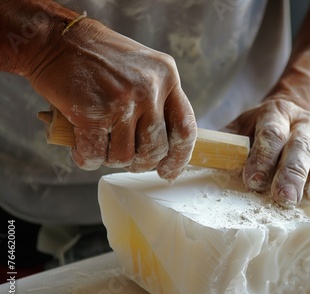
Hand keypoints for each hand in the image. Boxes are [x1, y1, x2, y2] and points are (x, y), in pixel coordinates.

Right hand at [26, 18, 195, 179]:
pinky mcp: (93, 112)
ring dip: (110, 159)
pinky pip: (95, 155)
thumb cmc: (98, 58)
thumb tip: (162, 148)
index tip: (169, 171)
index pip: (185, 128)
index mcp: (167, 77)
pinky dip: (87, 158)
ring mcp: (122, 101)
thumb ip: (157, 100)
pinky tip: (81, 147)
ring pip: (125, 156)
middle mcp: (150, 89)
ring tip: (99, 145)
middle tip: (127, 160)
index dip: (179, 157)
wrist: (57, 39)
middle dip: (141, 163)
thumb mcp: (142, 68)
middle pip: (156, 148)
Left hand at [226, 99, 309, 208]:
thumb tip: (192, 156)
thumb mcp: (241, 128)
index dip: (262, 157)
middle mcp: (304, 121)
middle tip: (284, 199)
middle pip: (300, 146)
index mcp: (275, 114)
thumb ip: (223, 143)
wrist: (293, 113)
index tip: (253, 181)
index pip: (270, 135)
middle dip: (292, 173)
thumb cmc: (261, 131)